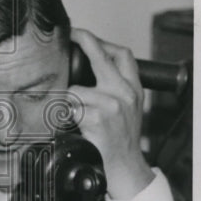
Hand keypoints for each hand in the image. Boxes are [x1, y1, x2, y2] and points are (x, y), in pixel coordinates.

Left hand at [69, 28, 153, 199]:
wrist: (126, 166)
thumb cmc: (121, 137)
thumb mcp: (127, 107)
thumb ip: (113, 87)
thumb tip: (86, 68)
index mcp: (134, 87)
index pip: (122, 54)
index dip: (101, 41)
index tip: (82, 34)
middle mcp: (125, 92)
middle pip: (101, 57)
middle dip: (84, 41)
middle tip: (68, 35)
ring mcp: (112, 105)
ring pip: (77, 89)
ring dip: (68, 99)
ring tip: (71, 111)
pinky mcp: (99, 118)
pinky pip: (71, 109)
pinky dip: (66, 115)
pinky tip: (71, 123)